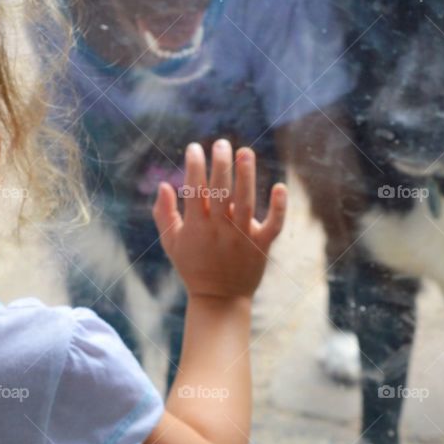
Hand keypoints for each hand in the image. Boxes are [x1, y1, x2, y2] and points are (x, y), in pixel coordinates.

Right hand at [152, 140, 286, 300]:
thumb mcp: (172, 243)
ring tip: (245, 152)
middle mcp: (218, 230)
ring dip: (245, 176)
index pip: (194, 190)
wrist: (219, 299)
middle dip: (220, 165)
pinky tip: (279, 187)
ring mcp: (241, 237)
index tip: (194, 147)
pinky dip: (278, 207)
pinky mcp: (261, 245)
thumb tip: (164, 185)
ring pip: (245, 202)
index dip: (194, 166)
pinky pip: (273, 224)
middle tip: (221, 143)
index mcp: (196, 227)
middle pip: (220, 191)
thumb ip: (164, 214)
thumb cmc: (193, 267)